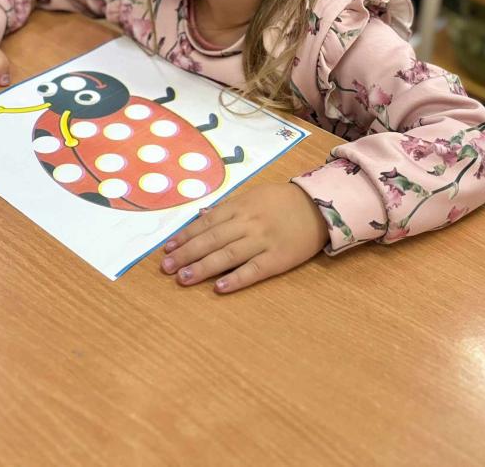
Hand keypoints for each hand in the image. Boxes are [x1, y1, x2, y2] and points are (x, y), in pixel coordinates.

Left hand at [161, 181, 328, 293]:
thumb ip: (228, 209)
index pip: (207, 223)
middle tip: (166, 268)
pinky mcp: (278, 259)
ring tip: (183, 278)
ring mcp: (263, 241)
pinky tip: (219, 288)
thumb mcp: (253, 196)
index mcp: (240, 207)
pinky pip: (254, 270)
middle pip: (212, 240)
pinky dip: (236, 279)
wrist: (318, 206)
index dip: (186, 236)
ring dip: (204, 267)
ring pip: (228, 255)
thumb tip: (200, 218)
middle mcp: (248, 223)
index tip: (168, 249)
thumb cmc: (282, 201)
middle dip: (187, 253)